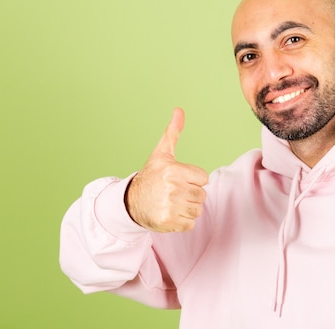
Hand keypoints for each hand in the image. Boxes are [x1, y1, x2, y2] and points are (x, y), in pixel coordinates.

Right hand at [125, 107, 207, 232]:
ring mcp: (171, 206)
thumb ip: (173, 132)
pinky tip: (170, 214)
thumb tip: (179, 110)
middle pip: (202, 195)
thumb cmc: (151, 176)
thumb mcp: (161, 154)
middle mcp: (173, 188)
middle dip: (190, 194)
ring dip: (187, 208)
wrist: (130, 202)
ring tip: (171, 202)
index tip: (177, 179)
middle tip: (173, 192)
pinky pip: (190, 223)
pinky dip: (182, 221)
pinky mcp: (169, 222)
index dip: (193, 179)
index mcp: (173, 170)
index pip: (203, 178)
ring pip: (197, 209)